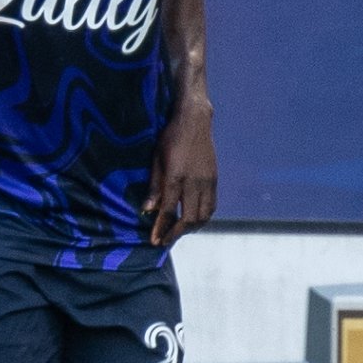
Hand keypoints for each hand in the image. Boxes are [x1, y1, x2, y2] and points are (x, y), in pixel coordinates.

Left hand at [142, 100, 216, 244]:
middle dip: (176, 233)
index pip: (168, 211)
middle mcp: (194, 182)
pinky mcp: (214, 179)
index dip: (161, 229)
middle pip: (188, 218)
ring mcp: (207, 182)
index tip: (154, 241)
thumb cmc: (170, 138)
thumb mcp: (156, 160)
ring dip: (191, 228)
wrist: (194, 121)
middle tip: (165, 241)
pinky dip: (203, 217)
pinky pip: (212, 206)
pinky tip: (194, 218)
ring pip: (203, 215)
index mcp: (176, 177)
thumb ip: (154, 186)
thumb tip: (147, 209)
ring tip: (179, 231)